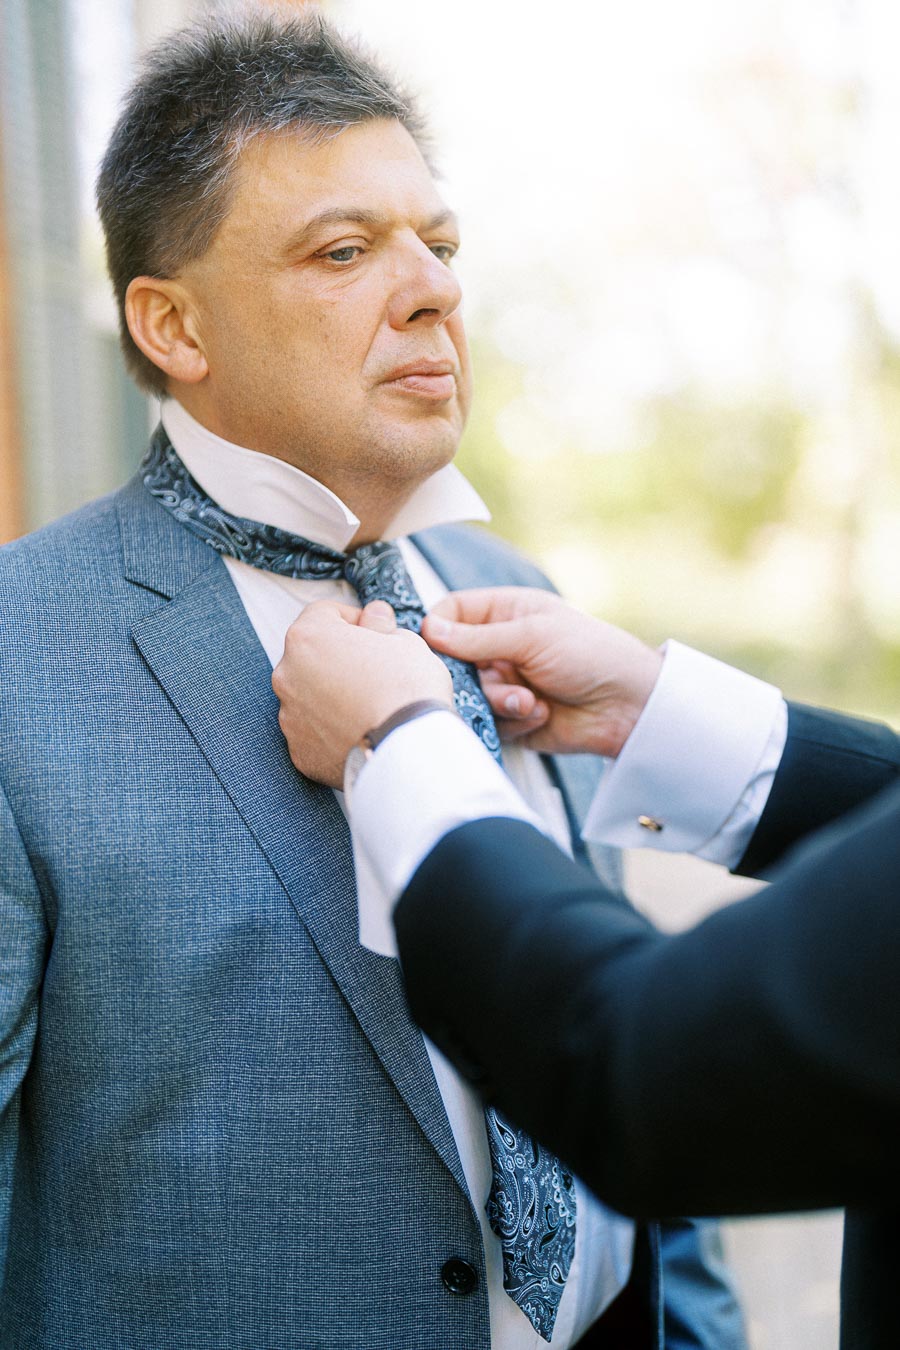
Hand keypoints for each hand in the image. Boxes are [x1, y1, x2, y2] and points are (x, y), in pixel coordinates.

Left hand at [272, 600, 452, 786]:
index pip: (324, 614)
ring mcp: (290, 716)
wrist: (408, 752)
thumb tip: (374, 618)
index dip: (353, 619)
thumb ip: (381, 625)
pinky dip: (332, 730)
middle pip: (311, 657)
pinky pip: (314, 733)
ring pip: (310, 696)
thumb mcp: (405, 641)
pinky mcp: (300, 752)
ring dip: (332, 695)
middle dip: (338, 659)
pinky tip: (361, 731)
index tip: (373, 631)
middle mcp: (288, 675)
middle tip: (374, 671)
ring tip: (369, 706)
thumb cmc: (407, 691)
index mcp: (308, 638)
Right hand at [422, 588, 661, 756]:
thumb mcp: (532, 635)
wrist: (628, 705)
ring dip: (499, 699)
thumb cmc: (590, 654)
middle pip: (453, 659)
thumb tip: (428, 630)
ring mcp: (507, 682)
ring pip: (471, 693)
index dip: (437, 628)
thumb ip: (477, 637)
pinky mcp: (514, 716)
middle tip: (493, 677)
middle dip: (472, 674)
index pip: (453, 612)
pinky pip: (491, 720)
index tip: (432, 646)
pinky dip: (515, 719)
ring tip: (528, 701)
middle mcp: (502, 646)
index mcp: (507, 612)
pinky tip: (541, 713)